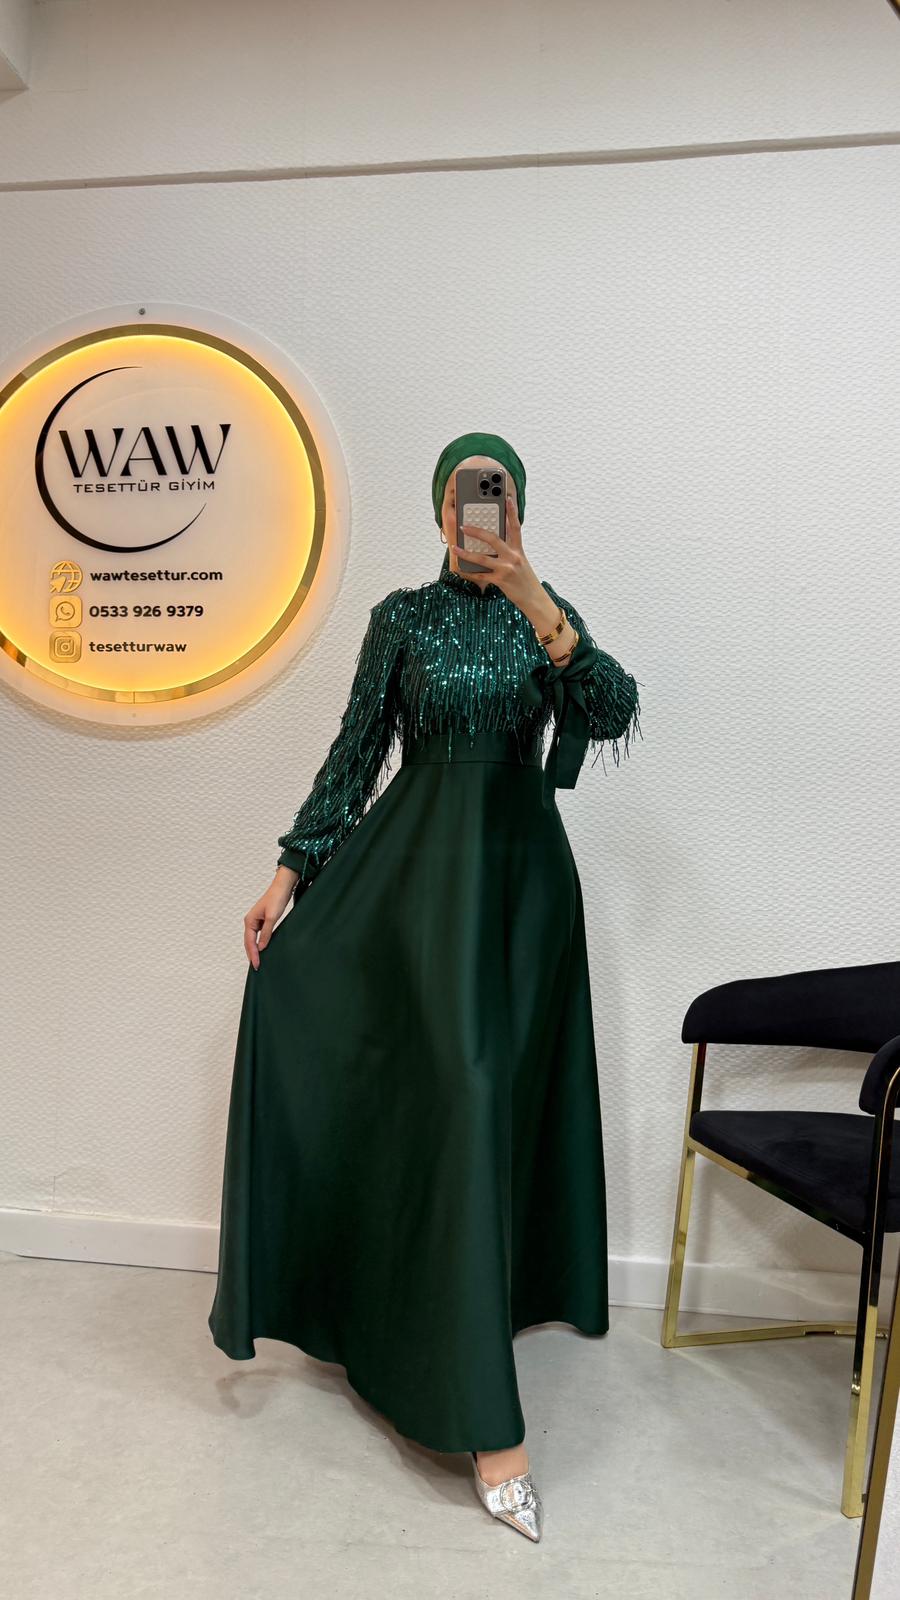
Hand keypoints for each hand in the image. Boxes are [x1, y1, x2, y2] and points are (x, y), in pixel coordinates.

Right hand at [244, 873, 295, 967]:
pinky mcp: (263, 921)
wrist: (282, 888)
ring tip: (258, 962)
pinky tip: (264, 949)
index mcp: (249, 921)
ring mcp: (256, 922)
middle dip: (252, 955)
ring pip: (253, 940)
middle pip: (249, 942)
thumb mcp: (271, 918)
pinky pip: (259, 936)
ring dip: (255, 950)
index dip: (253, 954)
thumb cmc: (276, 899)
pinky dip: (260, 944)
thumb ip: (266, 933)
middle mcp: (250, 922)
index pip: (249, 942)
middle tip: (256, 967)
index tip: (256, 964)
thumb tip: (261, 947)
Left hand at [450, 492, 558, 628]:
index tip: (507, 499)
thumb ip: (510, 552)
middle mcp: (513, 557)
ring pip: (482, 558)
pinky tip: (460, 570)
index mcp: (519, 550)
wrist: (534, 599)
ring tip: (455, 548)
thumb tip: (492, 544)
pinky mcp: (501, 581)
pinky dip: (469, 573)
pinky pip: (481, 576)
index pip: (515, 527)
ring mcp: (506, 569)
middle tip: (464, 526)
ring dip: (466, 553)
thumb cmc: (526, 580)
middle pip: (493, 539)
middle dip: (477, 531)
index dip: (512, 512)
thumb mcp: (521, 562)